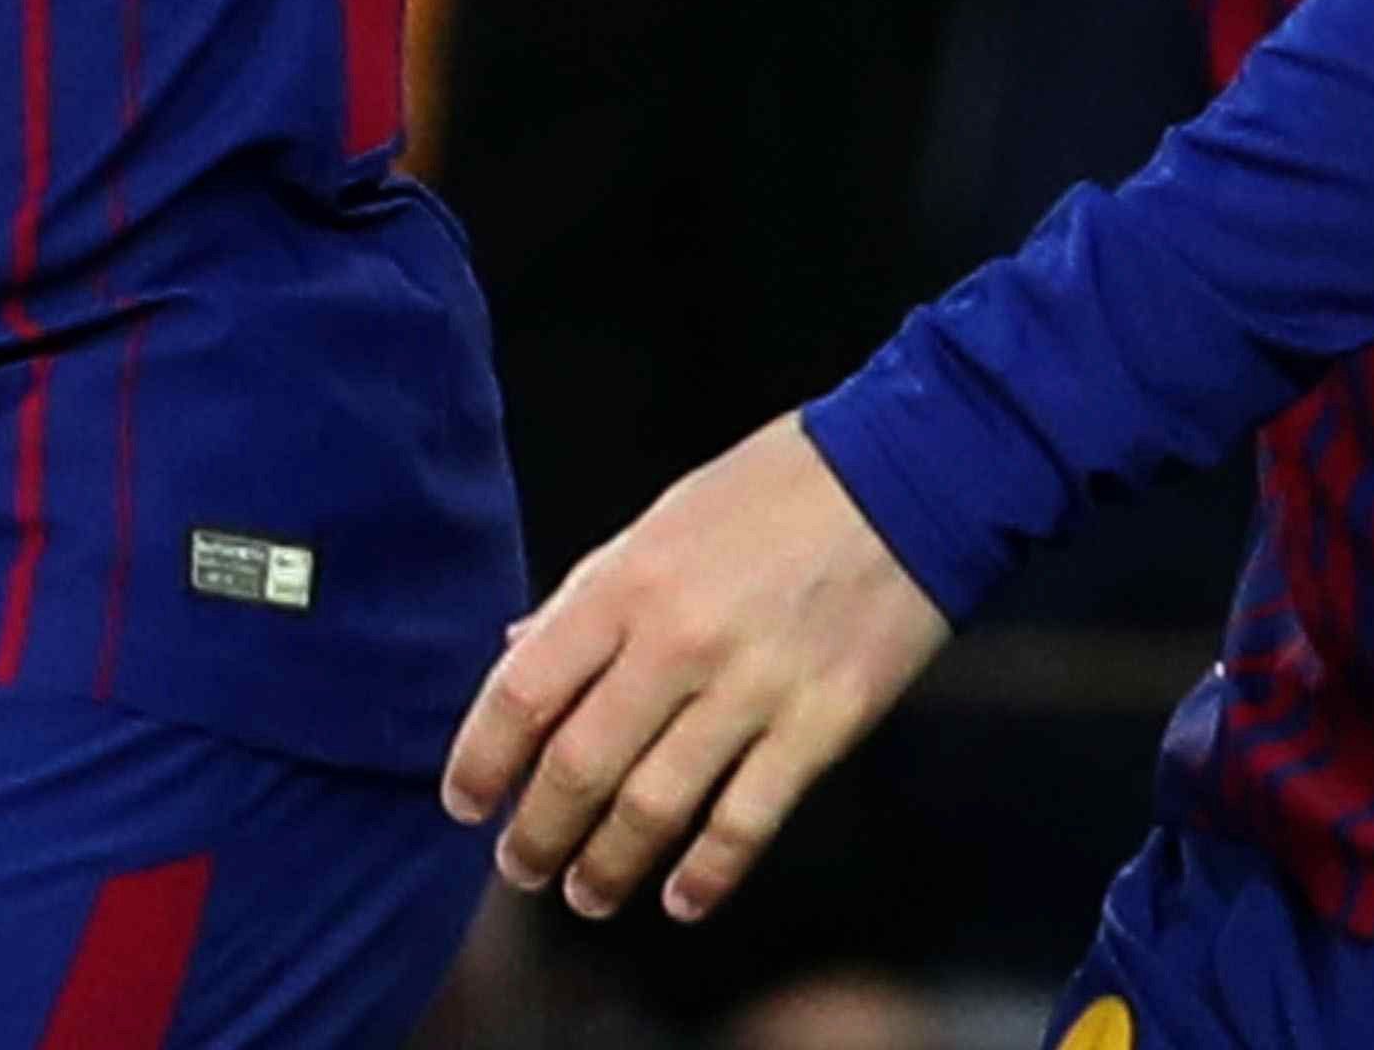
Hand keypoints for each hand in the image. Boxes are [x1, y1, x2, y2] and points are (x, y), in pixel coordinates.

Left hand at [442, 416, 951, 926]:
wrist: (909, 474)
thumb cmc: (777, 490)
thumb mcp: (662, 520)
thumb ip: (588, 594)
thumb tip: (518, 653)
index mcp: (628, 582)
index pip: (524, 692)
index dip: (482, 759)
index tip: (464, 803)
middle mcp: (678, 641)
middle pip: (580, 766)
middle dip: (538, 834)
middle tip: (522, 868)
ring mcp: (752, 689)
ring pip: (654, 808)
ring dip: (608, 865)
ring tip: (587, 894)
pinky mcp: (820, 725)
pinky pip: (746, 821)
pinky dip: (706, 873)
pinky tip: (680, 898)